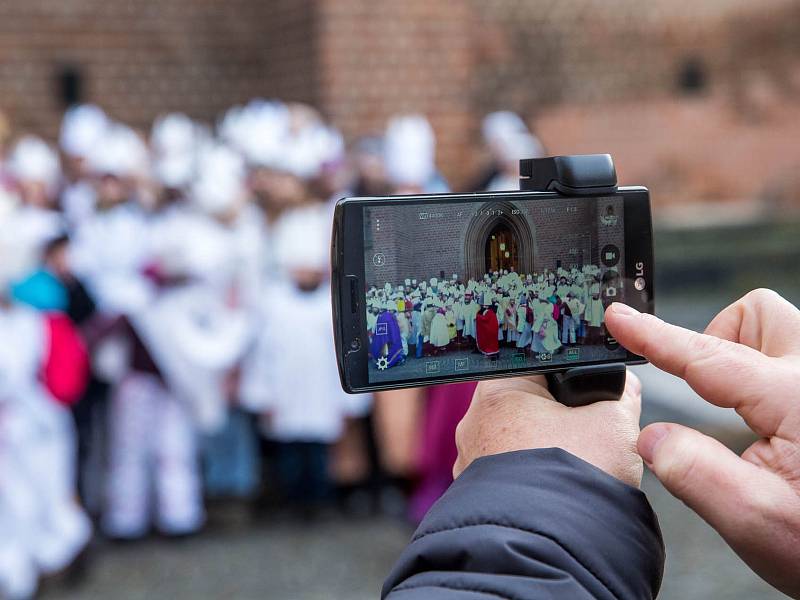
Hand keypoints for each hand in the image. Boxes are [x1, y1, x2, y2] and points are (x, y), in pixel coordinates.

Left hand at [453, 371, 643, 487]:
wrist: (549, 549)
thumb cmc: (573, 480)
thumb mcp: (615, 423)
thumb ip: (620, 393)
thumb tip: (622, 385)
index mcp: (498, 389)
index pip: (536, 364)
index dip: (570, 375)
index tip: (591, 393)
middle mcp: (474, 422)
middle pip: (525, 403)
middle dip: (558, 416)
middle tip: (588, 434)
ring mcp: (470, 460)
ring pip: (516, 442)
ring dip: (544, 450)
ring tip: (575, 468)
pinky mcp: (475, 495)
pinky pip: (507, 475)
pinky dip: (531, 479)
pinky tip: (556, 492)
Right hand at [605, 289, 799, 597]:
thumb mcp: (757, 524)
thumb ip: (696, 475)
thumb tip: (651, 438)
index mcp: (796, 399)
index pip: (708, 356)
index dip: (654, 336)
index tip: (619, 319)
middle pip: (757, 315)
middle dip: (718, 338)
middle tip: (704, 389)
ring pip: (777, 331)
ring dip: (745, 354)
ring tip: (739, 407)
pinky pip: (788, 360)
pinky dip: (764, 376)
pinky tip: (767, 421)